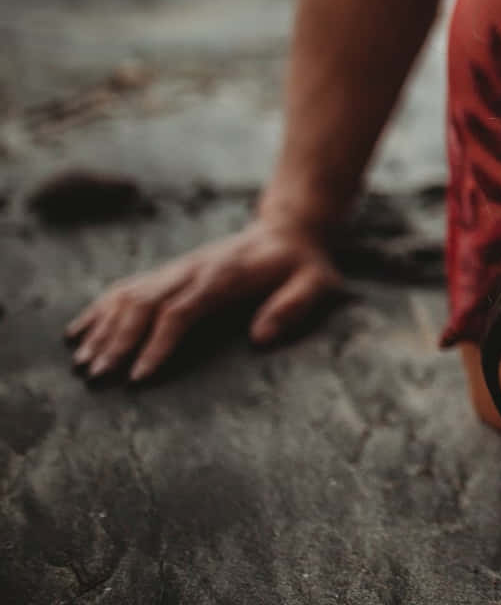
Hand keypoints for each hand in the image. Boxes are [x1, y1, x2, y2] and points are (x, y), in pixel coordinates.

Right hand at [65, 216, 342, 382]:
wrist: (289, 230)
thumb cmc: (304, 266)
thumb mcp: (316, 283)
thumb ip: (294, 307)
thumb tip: (261, 339)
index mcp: (225, 274)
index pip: (183, 310)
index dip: (159, 342)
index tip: (139, 376)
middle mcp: (193, 269)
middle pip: (146, 303)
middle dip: (119, 341)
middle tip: (99, 378)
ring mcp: (178, 268)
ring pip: (130, 295)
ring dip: (103, 329)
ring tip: (83, 364)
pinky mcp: (170, 272)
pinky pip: (127, 288)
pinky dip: (99, 310)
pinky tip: (77, 334)